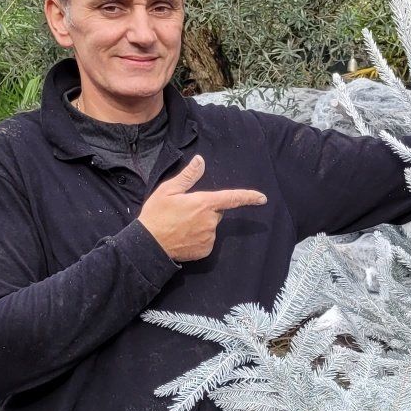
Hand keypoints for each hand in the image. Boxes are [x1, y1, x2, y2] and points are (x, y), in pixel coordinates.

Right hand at [138, 155, 266, 260]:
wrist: (148, 245)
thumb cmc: (156, 215)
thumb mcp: (168, 191)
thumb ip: (188, 176)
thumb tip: (200, 161)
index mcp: (204, 204)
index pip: (232, 198)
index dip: (248, 197)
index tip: (262, 198)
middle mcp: (210, 221)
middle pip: (216, 212)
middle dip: (205, 210)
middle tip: (183, 212)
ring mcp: (209, 237)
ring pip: (211, 227)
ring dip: (201, 225)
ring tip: (180, 226)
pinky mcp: (205, 250)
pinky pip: (206, 240)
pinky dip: (198, 238)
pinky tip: (183, 237)